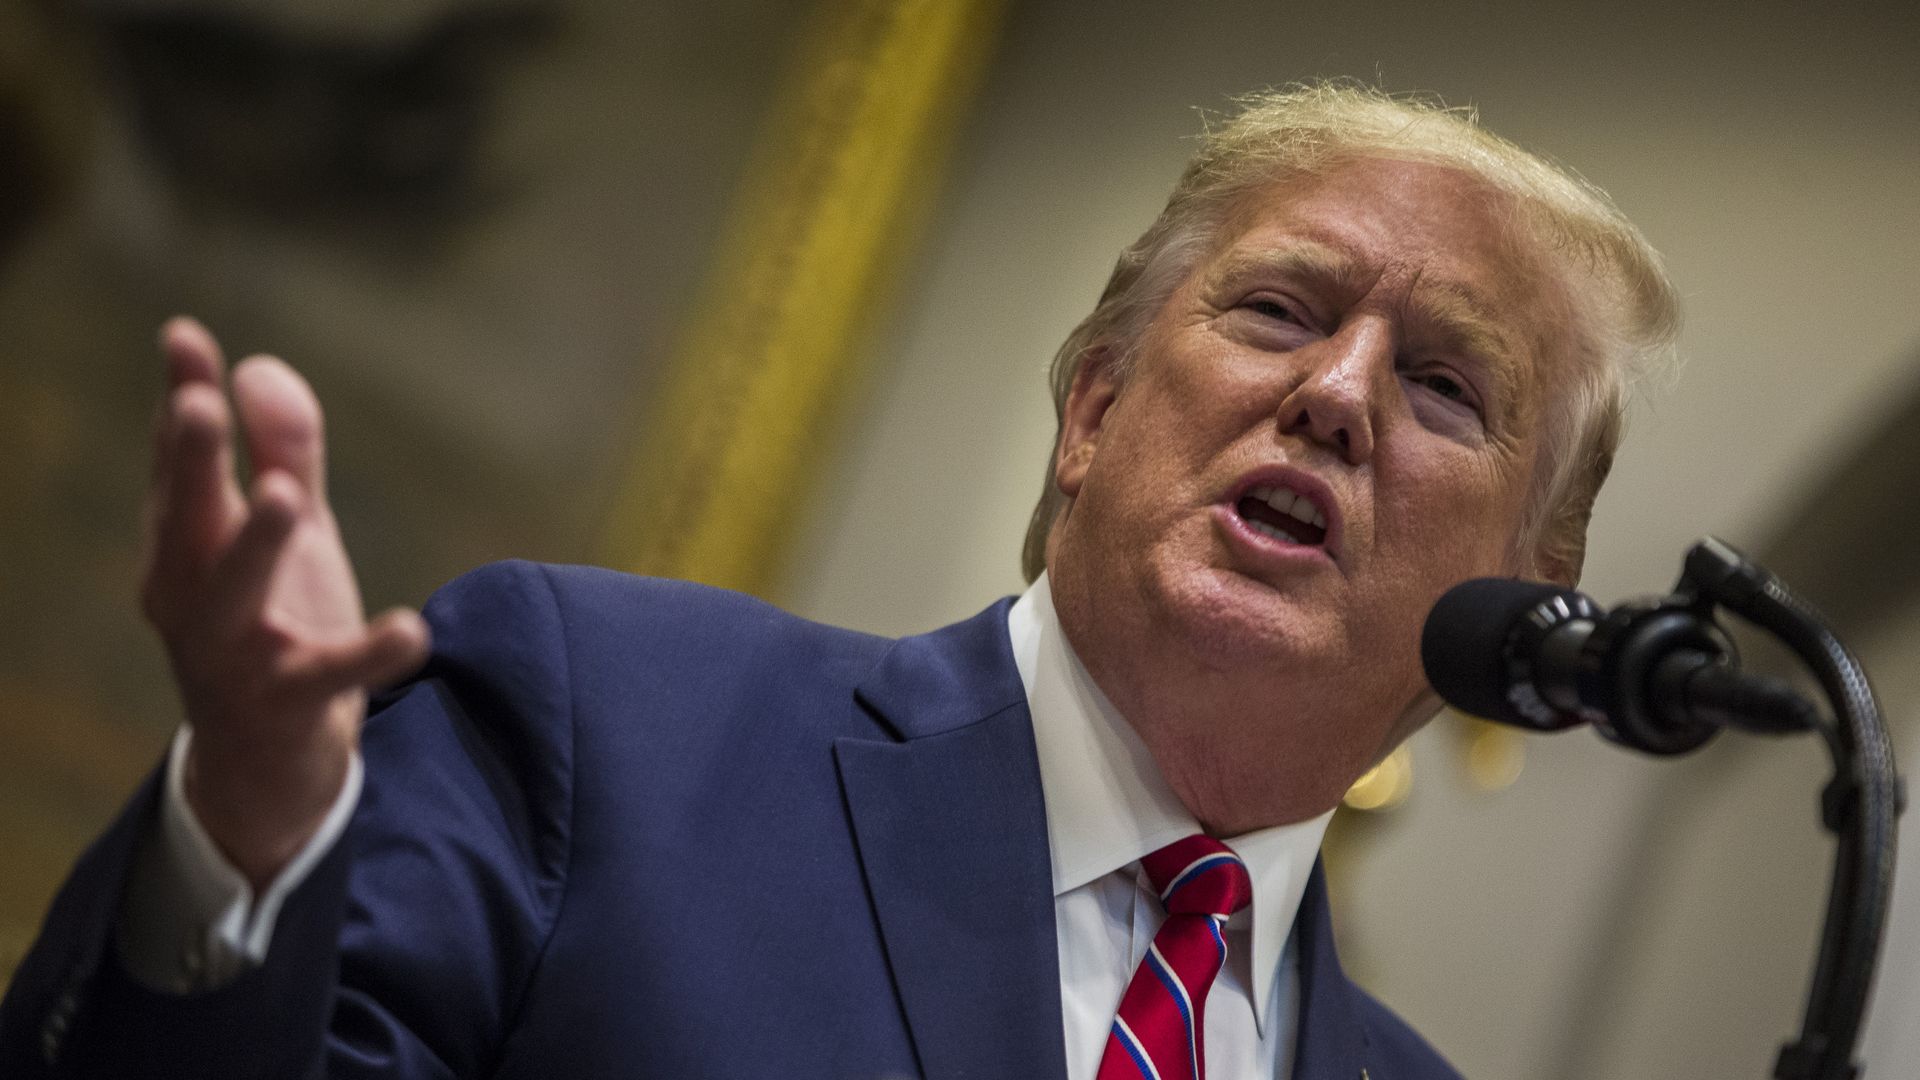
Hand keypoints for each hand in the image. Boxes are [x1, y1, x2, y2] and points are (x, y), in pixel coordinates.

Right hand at [140, 318, 429, 890]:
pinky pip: (329, 678)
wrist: (267, 763)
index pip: (178, 465)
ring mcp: (235, 654)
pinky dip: (369, 655)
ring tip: (285, 497)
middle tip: (198, 404)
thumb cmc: (271, 626)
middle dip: (190, 463)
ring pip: (235, 597)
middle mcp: (193, 598)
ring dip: (256, 545)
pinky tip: (411, 630)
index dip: (181, 399)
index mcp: (187, 548)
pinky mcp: (289, 704)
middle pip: (188, 522)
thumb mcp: (286, 536)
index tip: (184, 334)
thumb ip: (283, 454)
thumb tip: (262, 366)